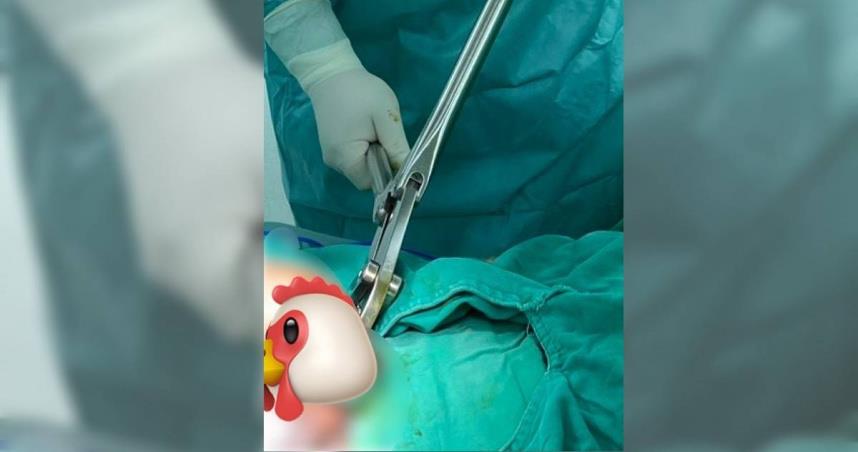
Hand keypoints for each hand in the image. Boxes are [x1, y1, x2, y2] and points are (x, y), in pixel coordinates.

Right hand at [307, 69, 409, 189]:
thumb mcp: (385, 117)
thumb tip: (408, 172)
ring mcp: (332, 154)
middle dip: (381, 161)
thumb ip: (397, 147)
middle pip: (366, 176)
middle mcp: (335, 162)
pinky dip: (365, 147)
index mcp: (345, 158)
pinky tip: (366, 128)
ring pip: (362, 166)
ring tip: (375, 128)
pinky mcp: (333, 146)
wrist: (331, 71)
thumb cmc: (360, 92)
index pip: (372, 182)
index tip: (396, 153)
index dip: (388, 173)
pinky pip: (355, 156)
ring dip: (373, 152)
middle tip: (385, 134)